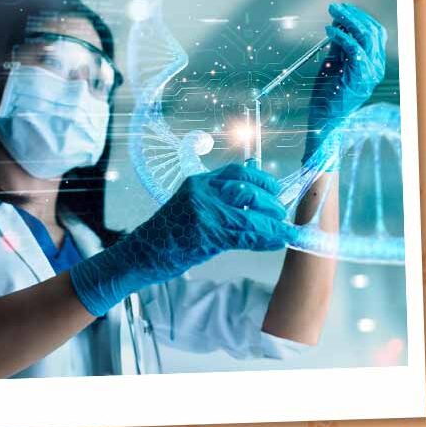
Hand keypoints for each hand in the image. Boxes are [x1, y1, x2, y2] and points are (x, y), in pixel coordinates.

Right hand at [70, 161, 293, 316]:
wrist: (141, 254)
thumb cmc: (169, 234)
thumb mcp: (193, 207)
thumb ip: (221, 201)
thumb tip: (255, 199)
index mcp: (200, 182)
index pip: (239, 172)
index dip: (263, 180)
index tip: (276, 190)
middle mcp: (203, 192)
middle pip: (249, 191)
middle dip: (271, 205)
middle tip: (281, 216)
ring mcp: (204, 212)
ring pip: (250, 216)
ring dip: (273, 225)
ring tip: (284, 232)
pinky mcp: (206, 234)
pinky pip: (244, 235)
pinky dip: (265, 239)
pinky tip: (275, 242)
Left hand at [305, 3, 386, 156]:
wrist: (324, 118)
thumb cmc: (327, 94)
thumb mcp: (334, 63)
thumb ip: (338, 45)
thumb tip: (338, 23)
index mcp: (373, 64)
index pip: (375, 33)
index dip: (360, 17)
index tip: (343, 10)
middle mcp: (376, 67)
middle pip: (373, 31)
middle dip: (354, 15)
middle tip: (335, 7)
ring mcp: (371, 73)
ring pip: (367, 36)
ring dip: (349, 20)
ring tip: (333, 14)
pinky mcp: (360, 76)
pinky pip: (354, 48)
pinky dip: (341, 36)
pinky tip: (329, 31)